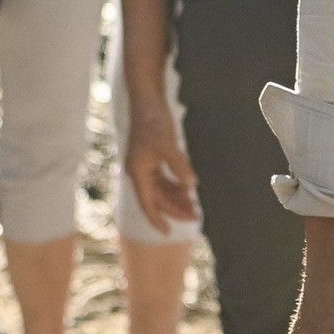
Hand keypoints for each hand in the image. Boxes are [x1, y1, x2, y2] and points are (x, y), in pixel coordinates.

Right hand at [123, 98, 199, 233]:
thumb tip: (191, 186)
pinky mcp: (152, 157)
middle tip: (196, 216)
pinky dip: (176, 184)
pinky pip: (164, 178)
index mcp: (138, 172)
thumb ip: (179, 167)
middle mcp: (139, 171)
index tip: (169, 233)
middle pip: (157, 198)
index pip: (147, 203)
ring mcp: (145, 165)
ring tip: (195, 205)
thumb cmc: (154, 120)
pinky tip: (188, 187)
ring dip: (176, 197)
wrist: (147, 100)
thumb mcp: (168, 145)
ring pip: (161, 189)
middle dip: (175, 208)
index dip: (157, 219)